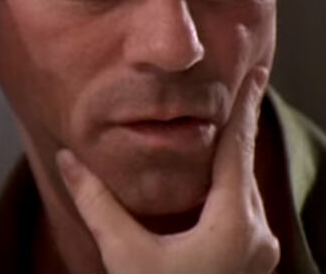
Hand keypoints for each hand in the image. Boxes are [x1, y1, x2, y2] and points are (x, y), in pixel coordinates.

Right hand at [57, 70, 278, 273]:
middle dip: (240, 124)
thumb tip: (67, 159)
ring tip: (223, 125)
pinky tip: (215, 176)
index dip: (245, 106)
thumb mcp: (125, 254)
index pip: (239, 148)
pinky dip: (230, 182)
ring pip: (245, 187)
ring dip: (234, 155)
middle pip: (245, 164)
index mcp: (234, 224)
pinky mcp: (250, 260)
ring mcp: (258, 249)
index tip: (257, 71)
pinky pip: (243, 206)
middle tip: (245, 83)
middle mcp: (257, 233)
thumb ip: (97, 202)